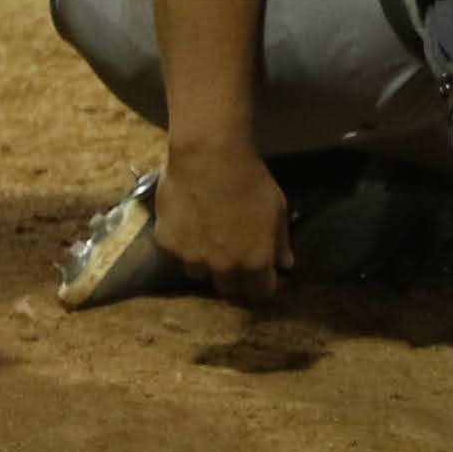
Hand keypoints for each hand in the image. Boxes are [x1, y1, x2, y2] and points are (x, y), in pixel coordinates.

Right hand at [152, 139, 288, 297]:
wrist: (209, 161)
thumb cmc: (251, 181)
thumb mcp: (278, 208)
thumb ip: (280, 241)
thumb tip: (285, 264)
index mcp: (254, 260)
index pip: (260, 290)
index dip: (262, 286)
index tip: (261, 279)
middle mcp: (223, 266)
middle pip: (228, 287)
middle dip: (234, 278)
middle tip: (234, 260)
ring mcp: (191, 258)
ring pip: (199, 273)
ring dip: (206, 263)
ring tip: (208, 240)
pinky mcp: (166, 246)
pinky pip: (176, 254)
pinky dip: (183, 245)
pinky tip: (187, 224)